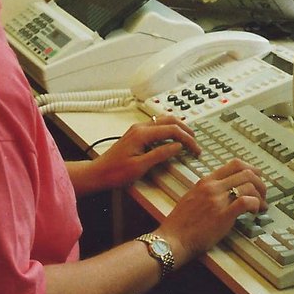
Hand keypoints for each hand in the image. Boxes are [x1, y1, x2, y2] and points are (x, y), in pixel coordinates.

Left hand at [81, 115, 199, 192]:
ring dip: (178, 128)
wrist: (98, 173)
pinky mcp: (136, 134)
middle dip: (185, 130)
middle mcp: (140, 127)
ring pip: (163, 121)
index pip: (172, 130)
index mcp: (142, 133)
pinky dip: (169, 130)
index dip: (187, 139)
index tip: (195, 149)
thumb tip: (177, 146)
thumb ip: (160, 154)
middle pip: (169, 120)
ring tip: (188, 138)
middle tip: (195, 142)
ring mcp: (138, 129)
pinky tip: (173, 139)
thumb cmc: (115, 172)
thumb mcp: (140, 166)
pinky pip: (157, 127)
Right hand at [157, 159, 267, 264]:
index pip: (235, 164)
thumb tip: (226, 190)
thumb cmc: (180, 224)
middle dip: (260, 183)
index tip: (257, 178)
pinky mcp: (222, 216)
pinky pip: (245, 202)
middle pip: (246, 173)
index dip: (251, 169)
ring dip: (260, 196)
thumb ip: (208, 191)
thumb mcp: (192, 197)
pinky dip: (256, 205)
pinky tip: (255, 212)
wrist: (172, 240)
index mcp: (206, 181)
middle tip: (263, 194)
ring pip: (249, 186)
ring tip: (261, 207)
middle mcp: (213, 187)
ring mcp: (217, 201)